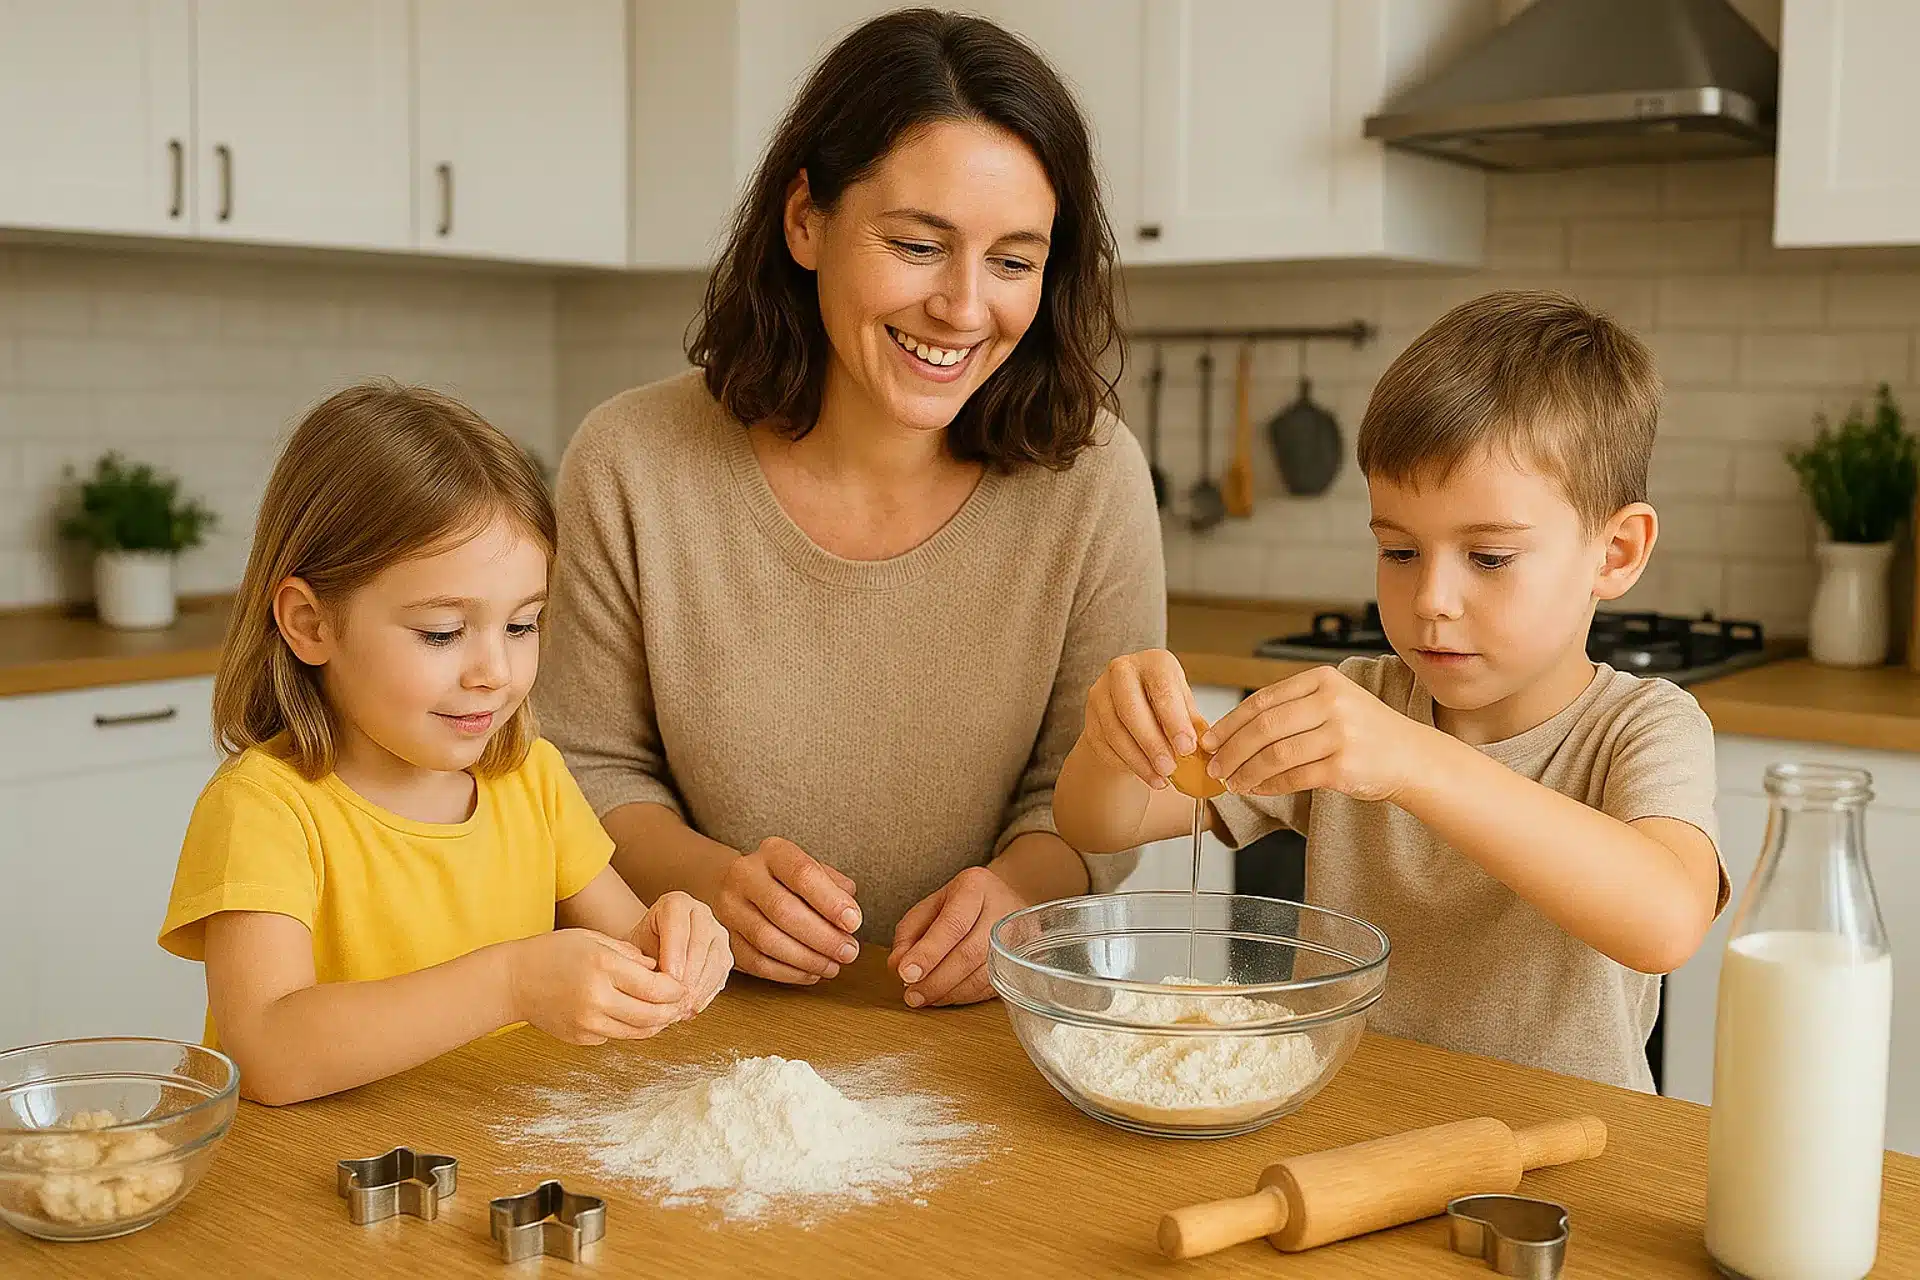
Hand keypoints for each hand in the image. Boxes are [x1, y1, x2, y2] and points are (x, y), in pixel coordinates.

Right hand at [507, 928, 687, 1045]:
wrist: (513, 981)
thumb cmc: (554, 952)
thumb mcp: (594, 939)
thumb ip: (631, 955)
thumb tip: (661, 971)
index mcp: (603, 967)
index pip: (656, 987)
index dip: (676, 989)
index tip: (683, 985)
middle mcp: (596, 998)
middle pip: (652, 1015)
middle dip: (672, 1010)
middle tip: (681, 1003)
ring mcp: (588, 1022)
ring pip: (638, 1032)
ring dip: (657, 1024)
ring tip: (665, 1012)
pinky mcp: (581, 1038)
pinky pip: (617, 1036)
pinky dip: (630, 1027)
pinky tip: (632, 1015)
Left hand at [631, 891, 732, 1014]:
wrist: (650, 950)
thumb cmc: (640, 948)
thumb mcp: (633, 950)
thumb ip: (641, 960)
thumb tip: (655, 984)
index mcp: (675, 903)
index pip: (678, 924)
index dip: (674, 953)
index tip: (668, 978)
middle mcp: (700, 912)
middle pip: (700, 943)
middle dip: (688, 975)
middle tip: (676, 999)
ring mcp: (716, 932)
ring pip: (715, 959)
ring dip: (699, 987)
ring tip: (682, 1007)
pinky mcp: (725, 953)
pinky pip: (721, 974)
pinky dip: (707, 993)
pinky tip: (692, 1006)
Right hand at [713, 837, 861, 985]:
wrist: (733, 883)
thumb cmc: (785, 879)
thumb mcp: (811, 869)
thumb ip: (835, 888)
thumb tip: (849, 916)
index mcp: (773, 853)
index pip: (802, 874)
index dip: (830, 901)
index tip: (853, 922)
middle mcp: (745, 876)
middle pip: (784, 911)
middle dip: (823, 937)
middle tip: (848, 952)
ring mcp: (729, 908)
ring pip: (768, 941)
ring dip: (807, 959)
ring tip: (833, 965)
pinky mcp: (725, 938)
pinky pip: (756, 962)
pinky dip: (788, 973)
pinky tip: (811, 973)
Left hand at [888, 866, 1027, 1007]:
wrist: (1002, 901)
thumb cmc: (960, 904)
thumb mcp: (930, 906)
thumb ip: (909, 933)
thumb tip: (898, 966)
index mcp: (975, 887)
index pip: (953, 924)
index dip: (928, 952)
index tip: (906, 973)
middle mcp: (1001, 910)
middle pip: (970, 952)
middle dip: (936, 980)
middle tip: (912, 994)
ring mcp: (1016, 937)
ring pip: (982, 974)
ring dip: (949, 992)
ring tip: (924, 997)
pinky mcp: (1019, 961)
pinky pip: (991, 986)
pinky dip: (964, 996)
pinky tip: (945, 995)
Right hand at [1082, 649, 1201, 788]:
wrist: (1134, 708)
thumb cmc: (1165, 704)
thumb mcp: (1184, 706)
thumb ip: (1192, 724)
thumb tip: (1207, 748)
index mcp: (1153, 662)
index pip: (1162, 689)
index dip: (1174, 720)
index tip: (1187, 748)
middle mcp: (1122, 671)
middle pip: (1131, 709)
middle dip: (1152, 743)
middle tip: (1170, 768)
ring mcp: (1100, 694)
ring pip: (1115, 731)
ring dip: (1139, 760)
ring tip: (1160, 778)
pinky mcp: (1089, 718)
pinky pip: (1103, 745)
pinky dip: (1125, 763)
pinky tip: (1144, 774)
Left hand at [1201, 665, 1428, 802]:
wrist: (1411, 756)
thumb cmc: (1364, 731)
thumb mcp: (1331, 703)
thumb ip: (1289, 709)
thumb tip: (1231, 733)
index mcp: (1322, 680)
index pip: (1262, 701)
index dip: (1229, 723)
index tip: (1209, 740)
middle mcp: (1332, 703)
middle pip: (1264, 728)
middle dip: (1231, 750)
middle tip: (1214, 766)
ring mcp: (1340, 734)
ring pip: (1275, 754)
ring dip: (1246, 771)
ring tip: (1232, 782)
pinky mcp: (1344, 766)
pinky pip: (1294, 777)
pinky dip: (1269, 785)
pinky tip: (1257, 789)